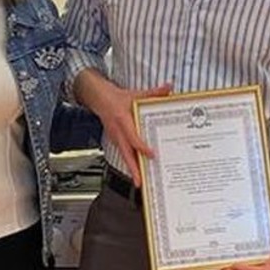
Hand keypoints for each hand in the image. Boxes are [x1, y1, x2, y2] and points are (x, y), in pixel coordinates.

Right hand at [74, 70, 171, 186]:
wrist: (101, 100)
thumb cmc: (118, 99)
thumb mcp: (136, 94)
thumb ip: (154, 93)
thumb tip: (168, 87)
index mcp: (123, 120)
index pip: (133, 137)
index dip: (141, 147)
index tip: (151, 154)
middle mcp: (118, 132)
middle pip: (126, 154)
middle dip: (133, 169)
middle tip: (140, 182)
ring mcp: (116, 139)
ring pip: (125, 157)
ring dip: (132, 169)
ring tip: (140, 182)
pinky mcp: (117, 142)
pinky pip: (125, 154)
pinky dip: (131, 163)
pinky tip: (140, 171)